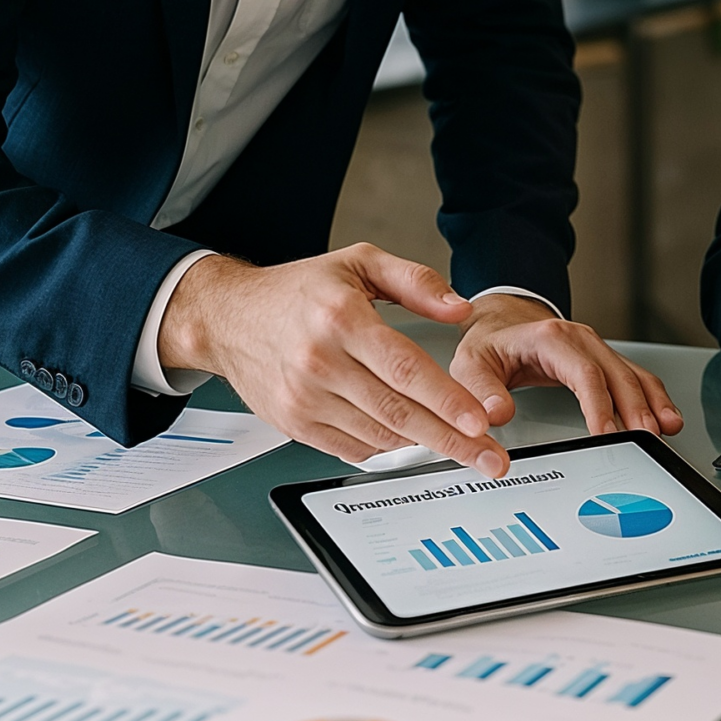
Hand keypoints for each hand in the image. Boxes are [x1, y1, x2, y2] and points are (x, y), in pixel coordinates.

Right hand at [157, 243, 506, 474]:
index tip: (481, 421)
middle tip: (491, 459)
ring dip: (426, 448)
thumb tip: (460, 307)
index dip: (446, 399)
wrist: (230, 318)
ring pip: (379, 435)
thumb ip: (415, 281)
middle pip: (398, 411)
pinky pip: (353, 448)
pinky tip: (414, 443)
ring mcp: (303, 398)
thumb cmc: (298, 291)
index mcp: (340, 318)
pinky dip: (388, 449)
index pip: (404, 368)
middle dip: (452, 440)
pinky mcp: (294, 424)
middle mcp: (319, 361)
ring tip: (466, 453)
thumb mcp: (358, 262)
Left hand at [448, 293, 682, 436]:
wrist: (500, 322)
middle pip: (617, 375)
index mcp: (551, 338)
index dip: (599, 405)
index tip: (607, 434)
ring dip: (652, 404)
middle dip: (635, 409)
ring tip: (664, 432)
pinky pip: (636, 377)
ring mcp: (596, 348)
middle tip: (646, 441)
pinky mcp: (603, 360)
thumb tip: (497, 415)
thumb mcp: (470, 364)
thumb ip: (481, 390)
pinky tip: (666, 417)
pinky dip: (654, 397)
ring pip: (633, 375)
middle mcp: (580, 339)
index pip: (584, 373)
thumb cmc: (489, 344)